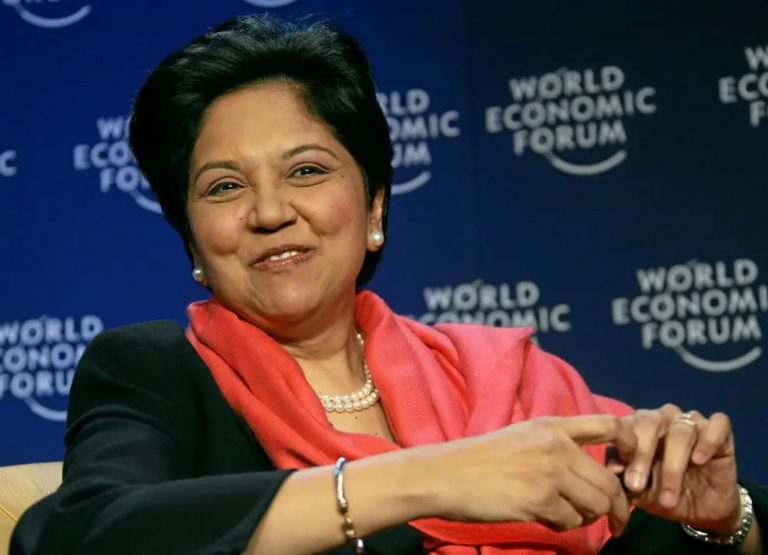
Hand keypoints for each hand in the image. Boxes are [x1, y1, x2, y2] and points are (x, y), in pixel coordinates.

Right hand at [430, 415, 635, 534]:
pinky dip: (564, 525)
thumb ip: (555, 446)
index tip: (629, 468)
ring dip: (589, 518)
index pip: (609, 425)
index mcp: (552, 425)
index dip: (631, 445)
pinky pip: (571, 521)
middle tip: (619, 521)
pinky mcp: (540, 499)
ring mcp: (549, 472)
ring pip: (596, 504)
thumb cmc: (479, 459)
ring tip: (569, 516)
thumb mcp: (521, 436)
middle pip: (610, 480)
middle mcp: (556, 445)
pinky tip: (543, 517)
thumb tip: (590, 472)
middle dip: (619, 506)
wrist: (445, 474)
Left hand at [616, 404, 741, 532]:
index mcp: (638, 428)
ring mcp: (692, 423)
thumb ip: (624, 481)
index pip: (625, 427)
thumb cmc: (663, 494)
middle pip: (650, 421)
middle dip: (641, 453)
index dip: (619, 448)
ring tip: (668, 496)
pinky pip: (718, 424)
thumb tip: (609, 473)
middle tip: (636, 484)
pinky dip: (708, 440)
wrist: (702, 510)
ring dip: (673, 465)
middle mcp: (663, 419)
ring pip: (681, 430)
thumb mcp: (640, 493)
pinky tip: (699, 460)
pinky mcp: (720, 433)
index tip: (617, 474)